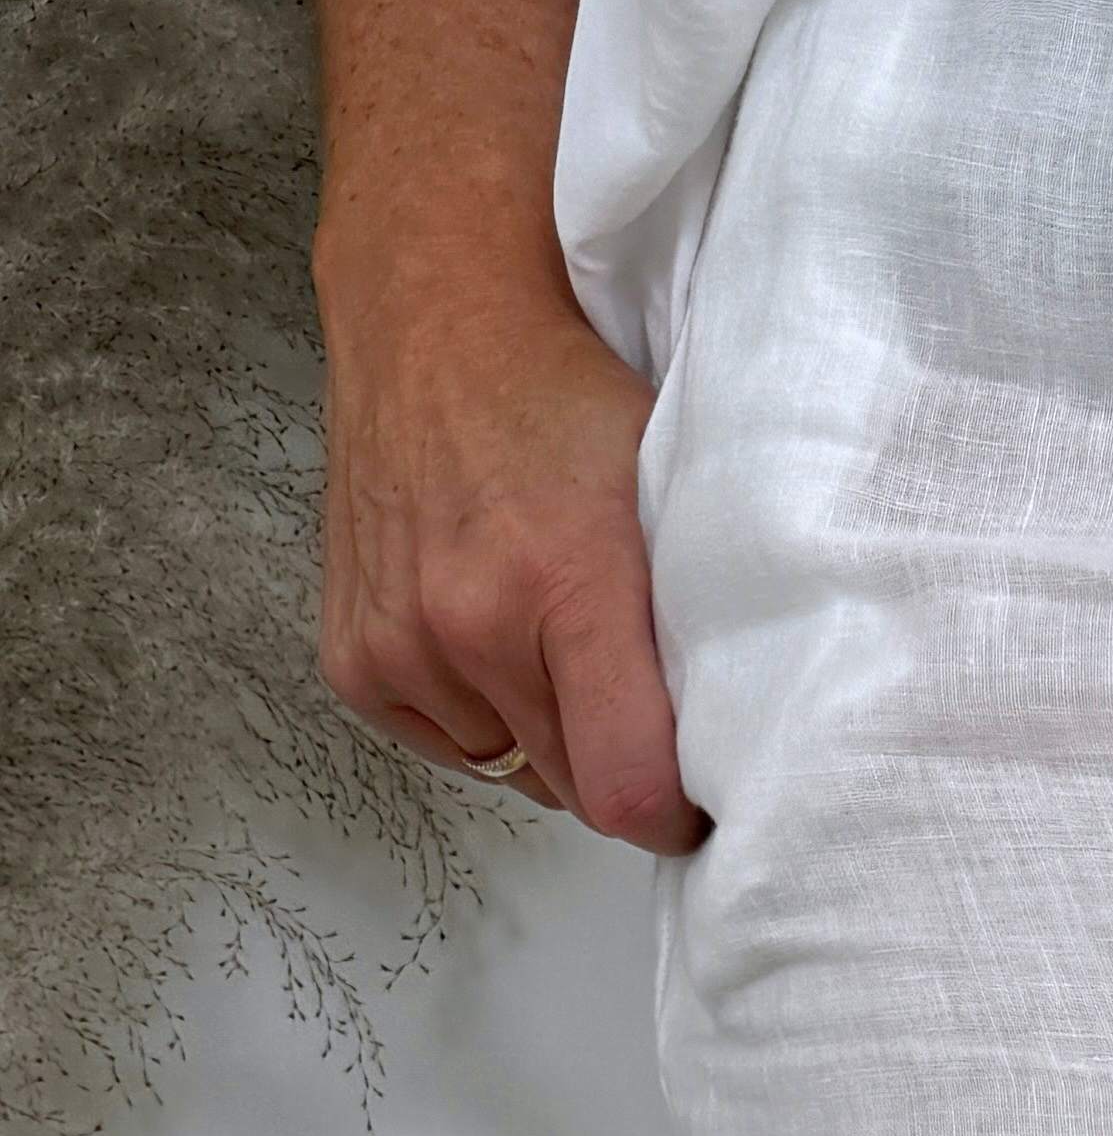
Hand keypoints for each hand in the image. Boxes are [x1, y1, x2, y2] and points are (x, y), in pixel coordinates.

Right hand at [314, 213, 705, 852]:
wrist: (434, 320)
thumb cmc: (564, 398)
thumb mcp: (666, 492)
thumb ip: (697, 622)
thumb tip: (735, 744)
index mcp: (567, 584)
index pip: (627, 792)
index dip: (674, 814)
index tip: (698, 798)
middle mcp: (469, 626)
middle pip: (574, 788)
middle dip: (616, 757)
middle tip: (631, 685)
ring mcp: (401, 645)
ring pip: (513, 766)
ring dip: (545, 729)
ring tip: (551, 633)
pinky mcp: (355, 658)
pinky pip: (446, 742)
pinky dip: (480, 711)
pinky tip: (491, 633)